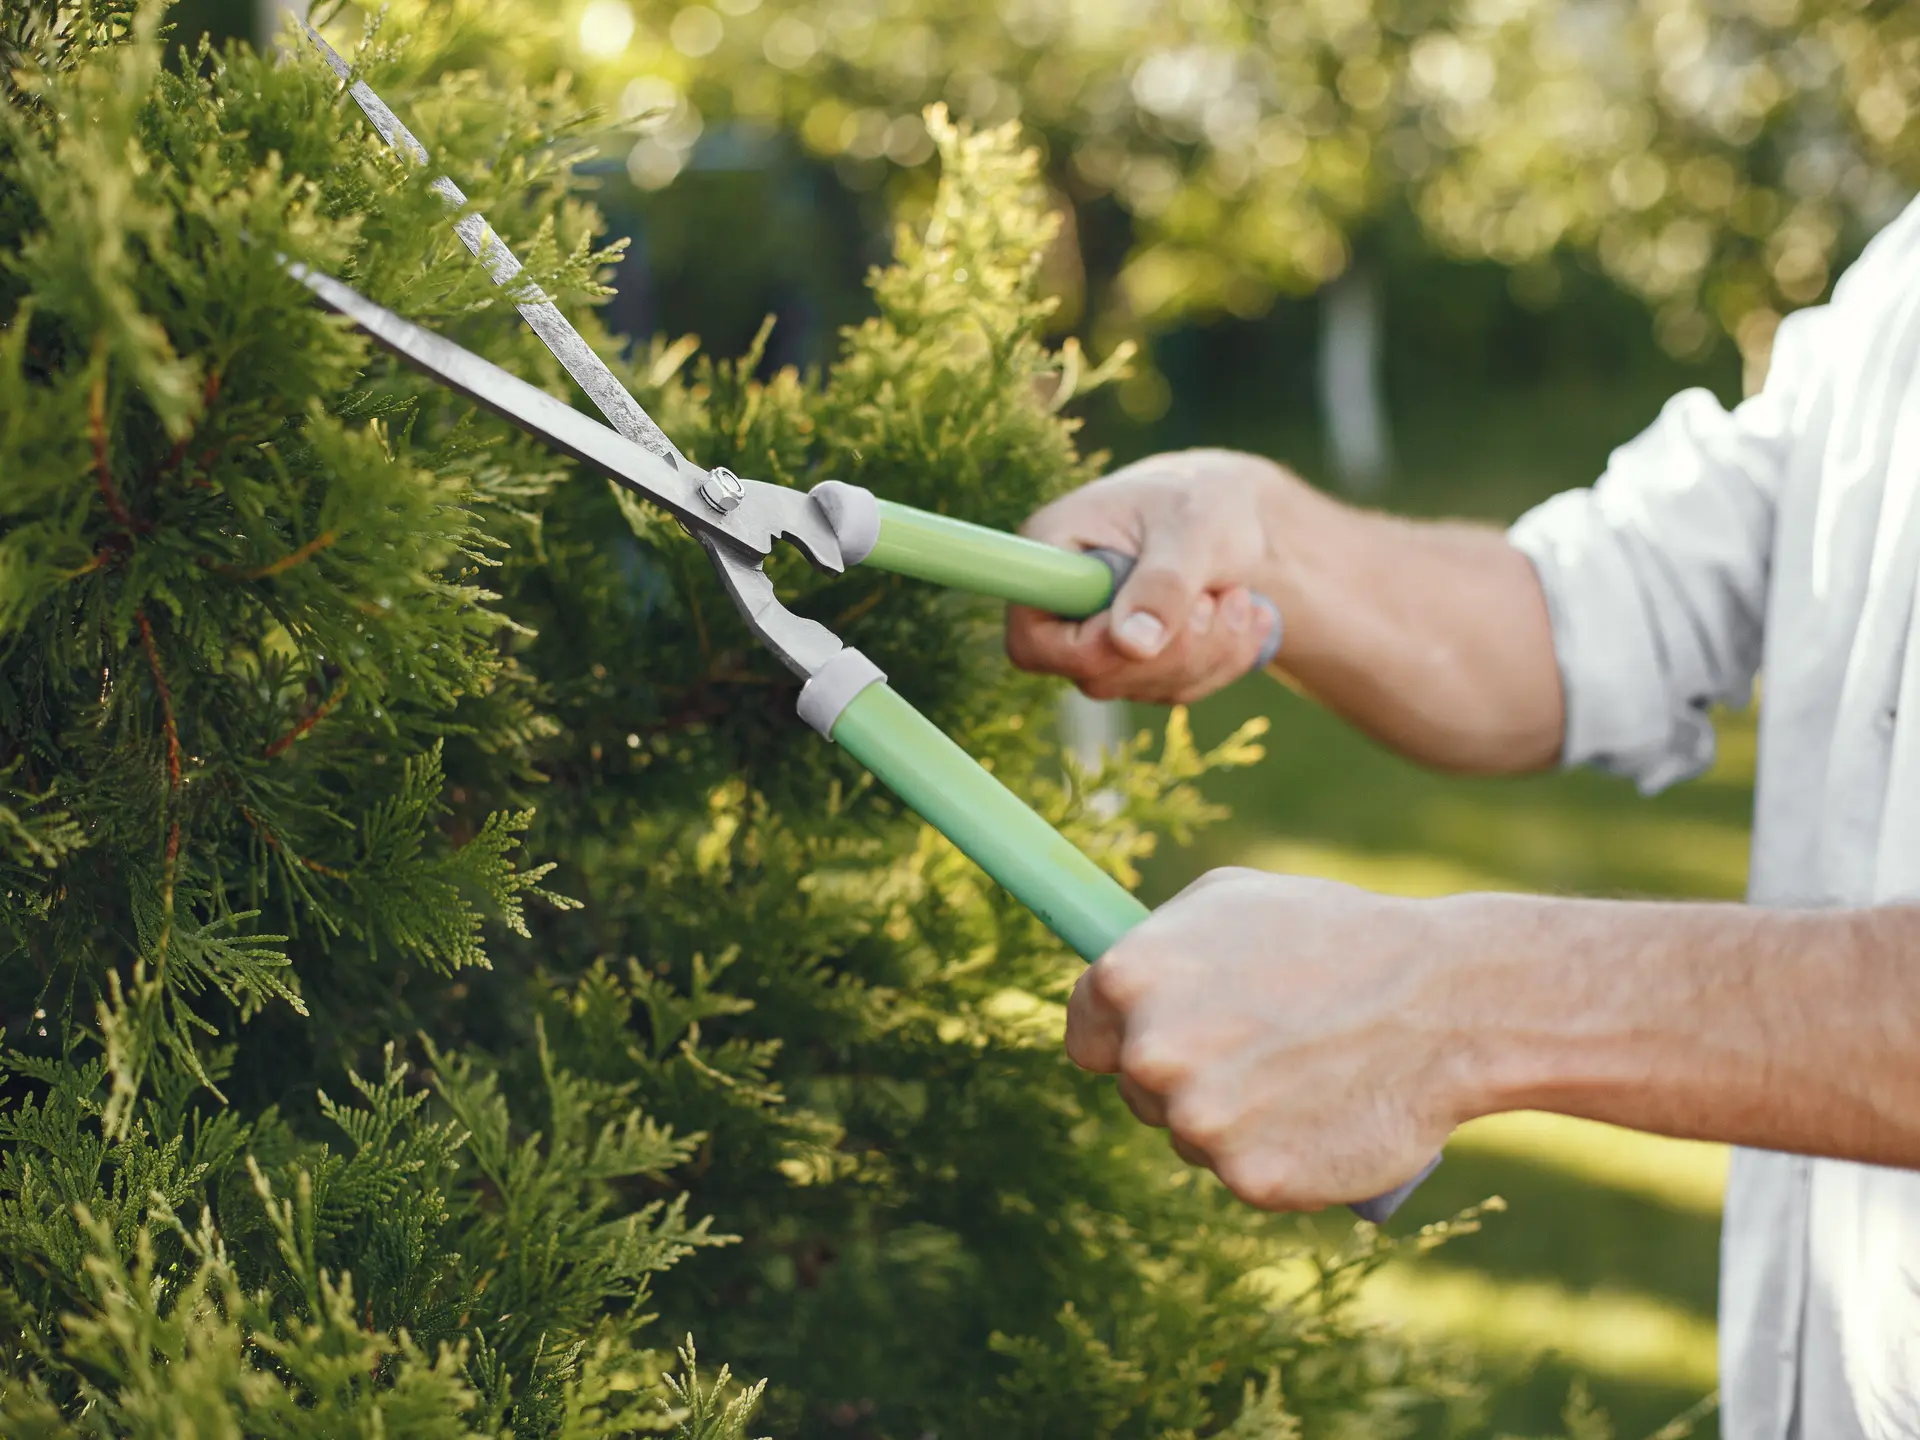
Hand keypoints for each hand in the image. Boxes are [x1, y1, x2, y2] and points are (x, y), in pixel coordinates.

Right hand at [1006, 448, 1290, 703]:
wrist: (1229, 512)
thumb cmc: (1201, 501)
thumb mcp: (1192, 527)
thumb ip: (1164, 583)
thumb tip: (1134, 646)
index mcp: (1049, 553)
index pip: (1032, 639)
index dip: (1088, 650)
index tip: (1151, 625)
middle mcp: (1062, 605)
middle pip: (1097, 674)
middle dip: (1175, 647)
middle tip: (1219, 596)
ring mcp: (1097, 640)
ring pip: (1144, 687)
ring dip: (1210, 650)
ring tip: (1237, 594)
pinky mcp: (1136, 662)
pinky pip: (1178, 690)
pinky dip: (1224, 659)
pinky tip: (1245, 616)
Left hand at [1066, 868, 1492, 1209]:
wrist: (1443, 1002)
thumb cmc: (1335, 936)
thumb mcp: (1230, 900)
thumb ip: (1158, 943)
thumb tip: (1113, 979)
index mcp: (1129, 979)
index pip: (1085, 1035)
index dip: (1123, 1036)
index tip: (1165, 1036)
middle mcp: (1152, 1054)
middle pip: (1136, 1089)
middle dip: (1183, 1075)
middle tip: (1259, 1047)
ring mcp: (1199, 1122)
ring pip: (1191, 1136)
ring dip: (1231, 1119)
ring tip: (1301, 1073)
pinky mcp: (1251, 1179)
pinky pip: (1245, 1174)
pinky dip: (1277, 1157)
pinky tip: (1318, 1116)